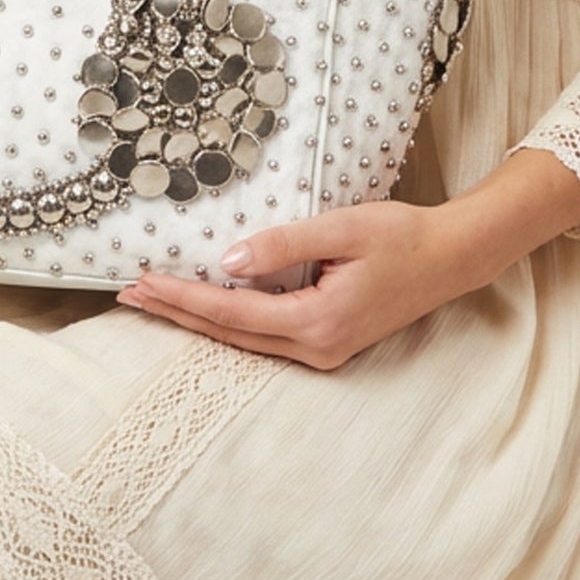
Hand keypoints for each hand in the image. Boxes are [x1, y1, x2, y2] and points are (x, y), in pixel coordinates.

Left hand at [115, 200, 472, 368]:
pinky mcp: (327, 343)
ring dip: (198, 319)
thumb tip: (226, 259)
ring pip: (243, 340)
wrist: (450, 258)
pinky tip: (204, 307)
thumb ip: (282, 243)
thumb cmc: (401, 237)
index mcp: (318, 322)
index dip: (184, 298)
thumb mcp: (342, 227)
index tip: (144, 282)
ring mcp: (323, 352)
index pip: (232, 312)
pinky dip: (227, 321)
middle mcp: (316, 348)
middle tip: (129, 294)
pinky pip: (264, 336)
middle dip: (177, 313)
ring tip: (154, 299)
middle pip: (229, 334)